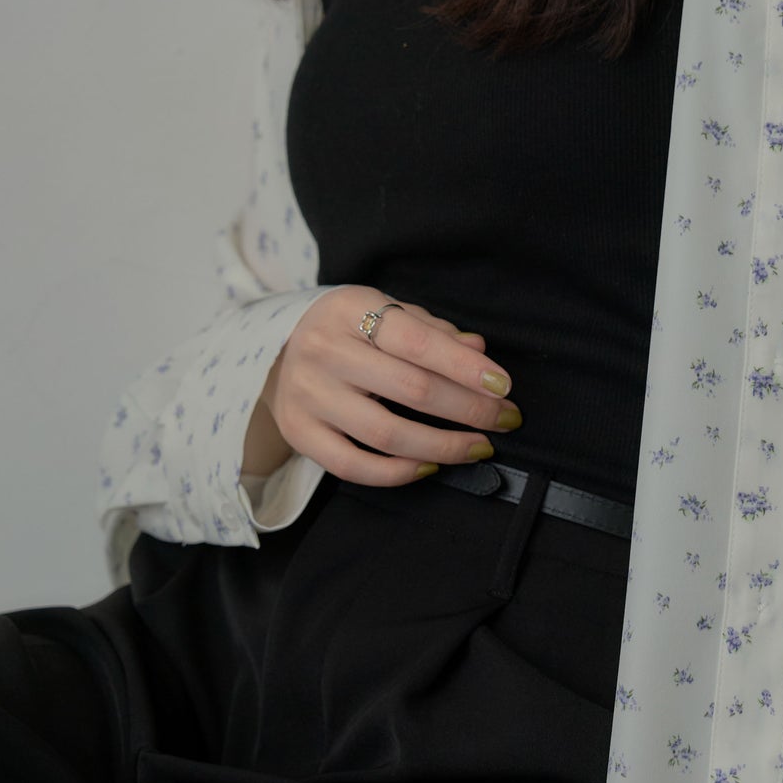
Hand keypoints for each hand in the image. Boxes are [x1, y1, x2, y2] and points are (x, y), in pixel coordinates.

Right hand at [247, 287, 519, 485]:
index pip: (417, 341)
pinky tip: (431, 466)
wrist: (276, 352)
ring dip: (443, 446)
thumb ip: (432, 331)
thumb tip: (477, 351)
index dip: (465, 367)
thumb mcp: (386, 313)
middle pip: (410, 389)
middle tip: (506, 420)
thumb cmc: (349, 331)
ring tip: (478, 447)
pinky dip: (398, 473)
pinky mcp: (299, 433)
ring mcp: (307, 395)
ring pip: (386, 433)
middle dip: (469, 409)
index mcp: (350, 309)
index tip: (504, 387)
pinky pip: (353, 465)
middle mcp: (324, 350)